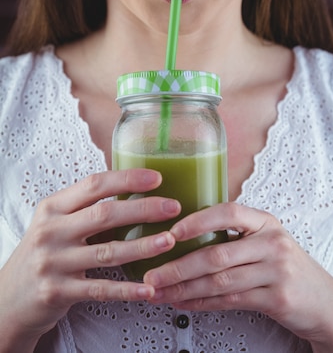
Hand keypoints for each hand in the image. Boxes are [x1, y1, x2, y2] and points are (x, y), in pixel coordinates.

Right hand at [0, 169, 179, 346]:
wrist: (9, 298)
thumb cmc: (43, 253)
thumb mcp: (55, 222)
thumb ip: (85, 207)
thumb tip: (133, 188)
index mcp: (53, 207)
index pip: (94, 185)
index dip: (127, 179)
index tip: (156, 178)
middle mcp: (51, 232)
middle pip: (105, 215)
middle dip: (144, 209)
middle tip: (172, 207)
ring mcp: (53, 262)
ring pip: (108, 252)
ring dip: (143, 247)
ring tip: (169, 241)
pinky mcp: (58, 292)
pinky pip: (100, 289)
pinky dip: (127, 290)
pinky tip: (148, 289)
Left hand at [143, 203, 332, 347]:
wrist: (324, 302)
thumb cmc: (285, 268)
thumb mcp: (267, 241)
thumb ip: (236, 236)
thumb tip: (184, 237)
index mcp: (266, 221)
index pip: (229, 212)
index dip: (198, 221)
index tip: (170, 232)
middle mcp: (272, 242)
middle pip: (217, 253)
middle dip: (179, 265)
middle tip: (152, 274)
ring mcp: (277, 271)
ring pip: (220, 280)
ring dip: (184, 288)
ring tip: (161, 292)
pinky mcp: (277, 298)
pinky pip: (230, 300)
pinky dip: (202, 303)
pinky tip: (184, 303)